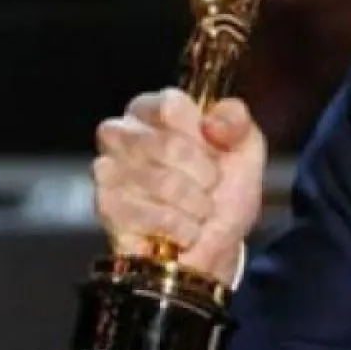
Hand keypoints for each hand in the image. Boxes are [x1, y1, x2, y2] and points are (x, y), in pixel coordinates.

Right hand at [92, 87, 266, 284]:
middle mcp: (122, 132)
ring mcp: (108, 169)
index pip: (171, 105)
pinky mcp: (105, 205)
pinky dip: (178, 226)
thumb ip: (237, 122)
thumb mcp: (245, 148)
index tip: (217, 152)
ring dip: (195, 203)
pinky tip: (184, 230)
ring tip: (200, 209)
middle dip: (203, 174)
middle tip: (212, 187)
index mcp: (154, 108)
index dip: (202, 135)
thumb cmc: (225, 188)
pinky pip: (147, 213)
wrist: (216, 244)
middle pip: (165, 143)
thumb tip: (212, 122)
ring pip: (160, 181)